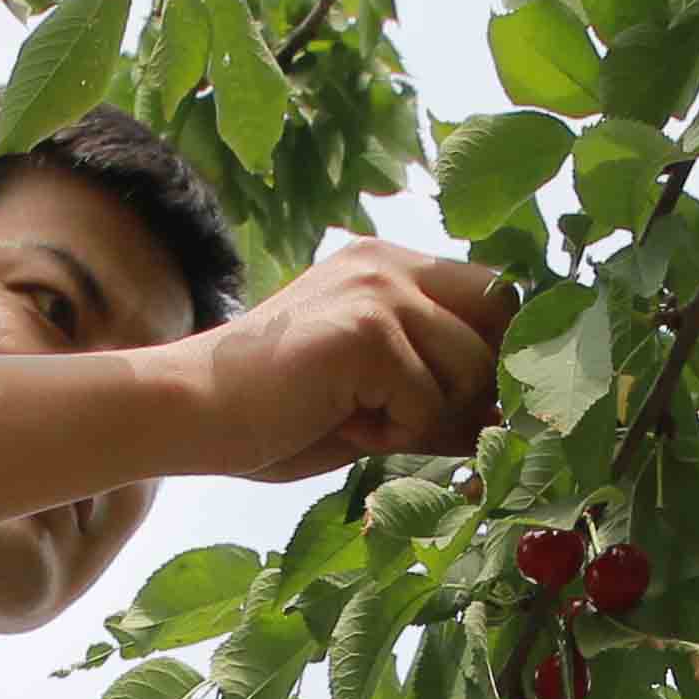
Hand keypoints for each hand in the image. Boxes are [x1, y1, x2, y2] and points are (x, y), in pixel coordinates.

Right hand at [169, 242, 516, 483]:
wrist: (190, 414)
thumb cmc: (271, 416)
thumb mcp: (371, 404)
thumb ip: (436, 399)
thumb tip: (508, 426)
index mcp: (390, 268)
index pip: (493, 297)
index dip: (498, 357)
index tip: (473, 410)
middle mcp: (391, 264)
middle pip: (500, 322)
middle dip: (478, 387)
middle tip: (414, 422)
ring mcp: (380, 290)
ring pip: (469, 370)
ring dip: (426, 416)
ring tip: (358, 419)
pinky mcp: (368, 329)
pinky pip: (426, 402)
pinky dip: (391, 434)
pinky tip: (339, 422)